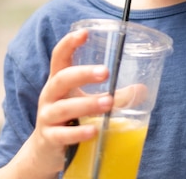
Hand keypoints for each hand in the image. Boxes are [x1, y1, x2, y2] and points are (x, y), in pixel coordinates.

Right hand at [27, 29, 114, 174]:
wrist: (44, 153)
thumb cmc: (69, 120)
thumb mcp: (85, 103)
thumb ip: (111, 95)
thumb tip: (141, 89)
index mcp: (58, 82)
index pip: (59, 56)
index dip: (69, 43)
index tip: (85, 33)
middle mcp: (50, 96)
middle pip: (61, 79)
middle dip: (83, 73)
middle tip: (106, 72)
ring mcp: (48, 117)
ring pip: (64, 107)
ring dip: (87, 104)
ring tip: (108, 102)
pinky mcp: (50, 139)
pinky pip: (63, 135)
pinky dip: (79, 133)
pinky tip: (94, 132)